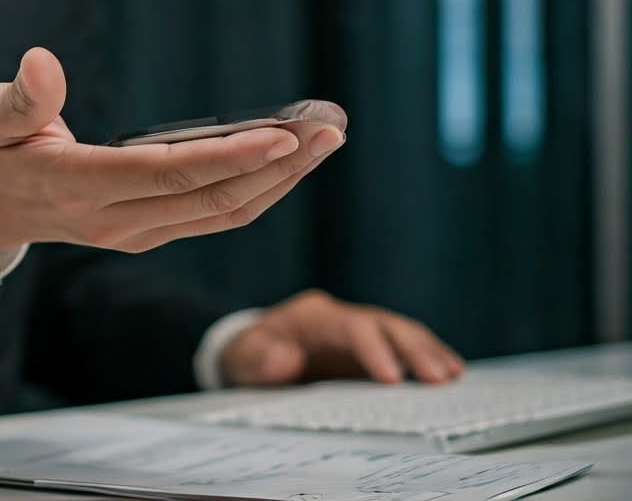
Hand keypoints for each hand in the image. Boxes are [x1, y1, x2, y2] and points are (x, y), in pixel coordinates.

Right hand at [0, 47, 346, 269]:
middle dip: (277, 166)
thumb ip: (20, 97)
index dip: (226, 157)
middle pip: (209, 200)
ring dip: (280, 180)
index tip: (282, 134)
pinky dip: (259, 190)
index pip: (163, 175)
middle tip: (330, 127)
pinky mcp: (150, 233)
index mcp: (76, 186)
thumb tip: (41, 61)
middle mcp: (113, 220)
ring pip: (222, 213)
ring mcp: (135, 234)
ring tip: (325, 138)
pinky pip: (215, 216)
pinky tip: (290, 159)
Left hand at [220, 289, 464, 385]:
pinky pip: (405, 347)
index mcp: (315, 316)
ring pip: (402, 332)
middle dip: (414, 349)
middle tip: (440, 378)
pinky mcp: (372, 349)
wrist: (253, 354)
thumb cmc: (248, 355)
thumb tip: (285, 359)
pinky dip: (428, 356)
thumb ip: (258, 358)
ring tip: (453, 376)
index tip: (392, 379)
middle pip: (386, 324)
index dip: (374, 350)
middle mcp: (343, 317)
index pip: (352, 327)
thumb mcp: (242, 358)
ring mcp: (361, 331)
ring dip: (429, 352)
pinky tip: (451, 373)